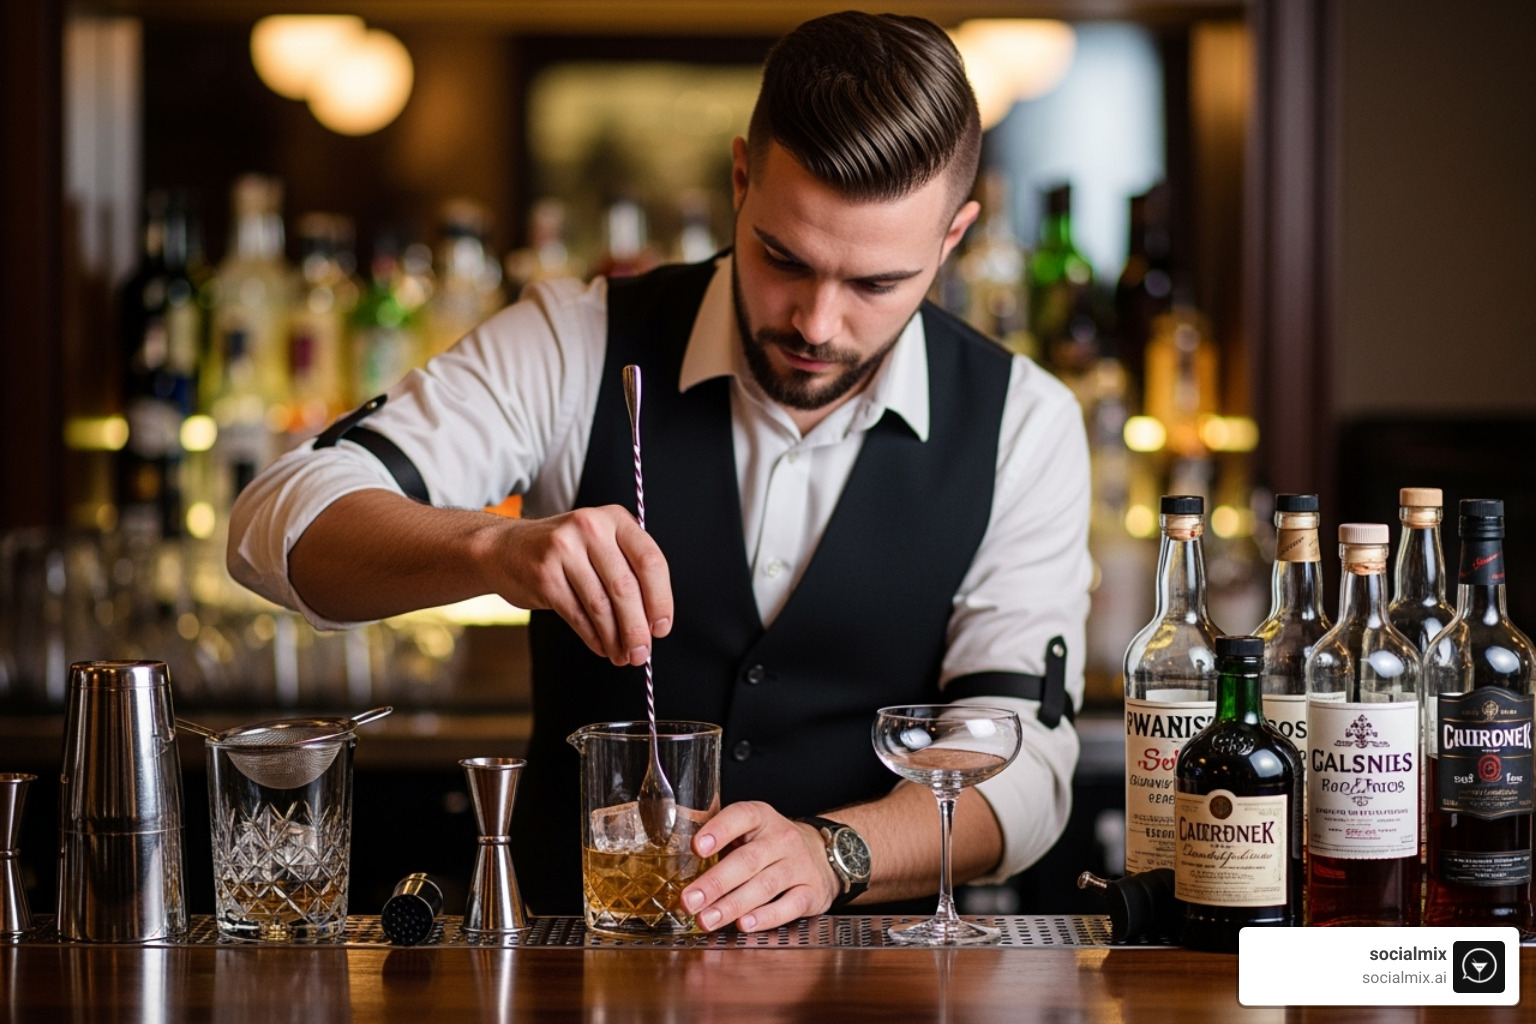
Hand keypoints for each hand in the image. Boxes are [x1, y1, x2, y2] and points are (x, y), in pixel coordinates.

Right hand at [485, 505, 671, 665]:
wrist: (505, 548)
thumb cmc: (563, 551)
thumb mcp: (600, 543)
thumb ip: (629, 571)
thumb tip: (652, 623)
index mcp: (615, 519)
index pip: (650, 561)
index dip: (661, 600)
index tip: (662, 627)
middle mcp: (591, 528)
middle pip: (625, 587)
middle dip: (637, 628)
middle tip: (643, 653)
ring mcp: (564, 550)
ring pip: (601, 605)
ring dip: (616, 638)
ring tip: (623, 656)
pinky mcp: (544, 575)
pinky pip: (578, 615)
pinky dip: (594, 637)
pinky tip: (602, 647)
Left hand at [680, 801, 841, 932]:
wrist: (825, 854)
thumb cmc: (773, 844)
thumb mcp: (749, 829)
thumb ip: (716, 833)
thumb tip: (674, 834)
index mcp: (761, 818)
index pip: (740, 816)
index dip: (718, 830)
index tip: (696, 847)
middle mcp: (781, 839)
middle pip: (747, 860)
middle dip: (715, 883)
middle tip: (689, 900)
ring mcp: (798, 865)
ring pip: (764, 885)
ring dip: (732, 905)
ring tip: (707, 919)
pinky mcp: (811, 891)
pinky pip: (789, 905)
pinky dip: (766, 917)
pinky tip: (744, 924)